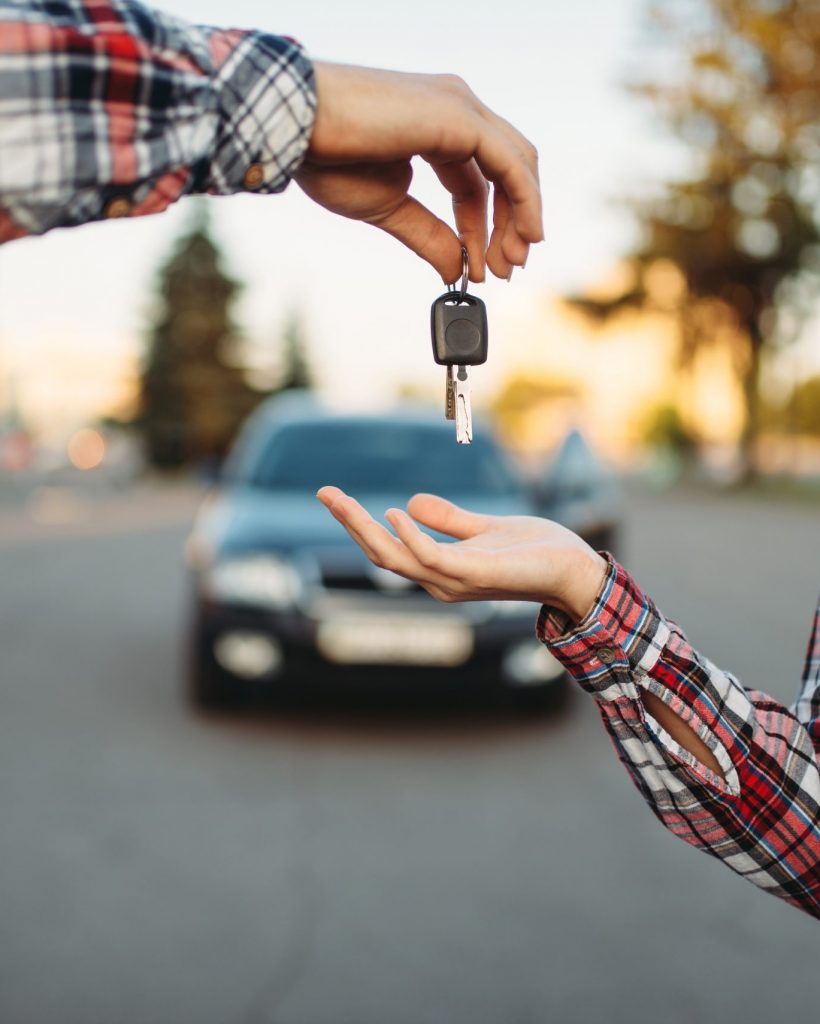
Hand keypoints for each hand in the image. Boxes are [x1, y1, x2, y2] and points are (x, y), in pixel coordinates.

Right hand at [295, 63, 542, 284]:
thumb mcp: (388, 209)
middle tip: (507, 270)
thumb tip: (456, 271)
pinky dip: (524, 201)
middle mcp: (456, 107)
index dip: (484, 227)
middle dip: (512, 224)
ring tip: (511, 263)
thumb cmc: (327, 159)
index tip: (483, 268)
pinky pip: (510, 164)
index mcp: (437, 124)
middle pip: (507, 171)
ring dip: (521, 218)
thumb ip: (428, 237)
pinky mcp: (459, 116)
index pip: (479, 180)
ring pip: (517, 165)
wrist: (297, 129)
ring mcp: (460, 106)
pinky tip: (525, 235)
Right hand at [316, 488, 606, 622]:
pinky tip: (394, 512)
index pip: (388, 547)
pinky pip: (432, 558)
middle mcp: (441, 581)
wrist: (576, 570)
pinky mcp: (475, 575)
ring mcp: (455, 581)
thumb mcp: (485, 528)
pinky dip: (410, 537)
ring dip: (365, 527)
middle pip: (381, 553)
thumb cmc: (536, 552)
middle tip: (323, 492)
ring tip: (340, 499)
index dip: (358, 524)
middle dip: (350, 523)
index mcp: (441, 569)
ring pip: (396, 557)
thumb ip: (450, 520)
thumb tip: (408, 503)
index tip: (334, 496)